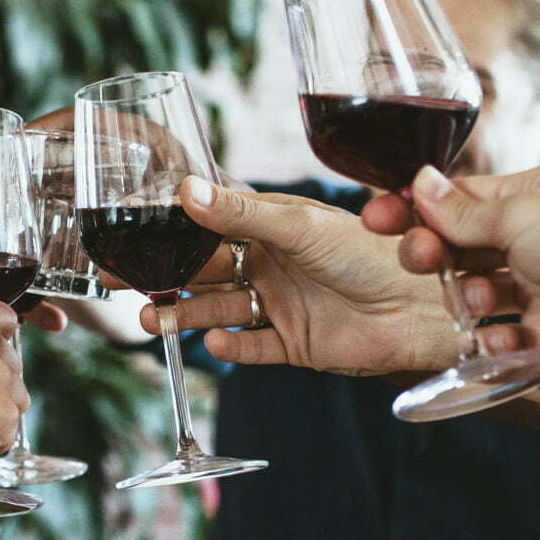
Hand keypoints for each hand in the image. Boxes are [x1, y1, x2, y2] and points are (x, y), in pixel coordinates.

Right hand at [133, 177, 457, 374]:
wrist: (426, 306)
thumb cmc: (374, 251)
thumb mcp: (300, 225)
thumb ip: (240, 213)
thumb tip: (183, 191)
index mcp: (271, 225)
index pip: (208, 223)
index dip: (168, 227)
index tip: (125, 227)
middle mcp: (272, 263)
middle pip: (202, 269)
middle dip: (160, 273)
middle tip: (113, 278)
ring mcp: (282, 305)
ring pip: (218, 309)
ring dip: (184, 313)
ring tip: (149, 317)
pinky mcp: (297, 344)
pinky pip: (253, 347)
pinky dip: (232, 347)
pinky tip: (214, 342)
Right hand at [384, 164, 539, 384]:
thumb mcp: (522, 216)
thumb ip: (465, 213)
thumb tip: (420, 184)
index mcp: (533, 197)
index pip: (461, 200)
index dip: (418, 211)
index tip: (377, 221)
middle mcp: (537, 240)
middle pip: (464, 250)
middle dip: (437, 259)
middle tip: (422, 265)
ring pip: (480, 296)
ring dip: (469, 301)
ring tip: (480, 303)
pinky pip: (506, 340)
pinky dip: (496, 342)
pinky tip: (500, 339)